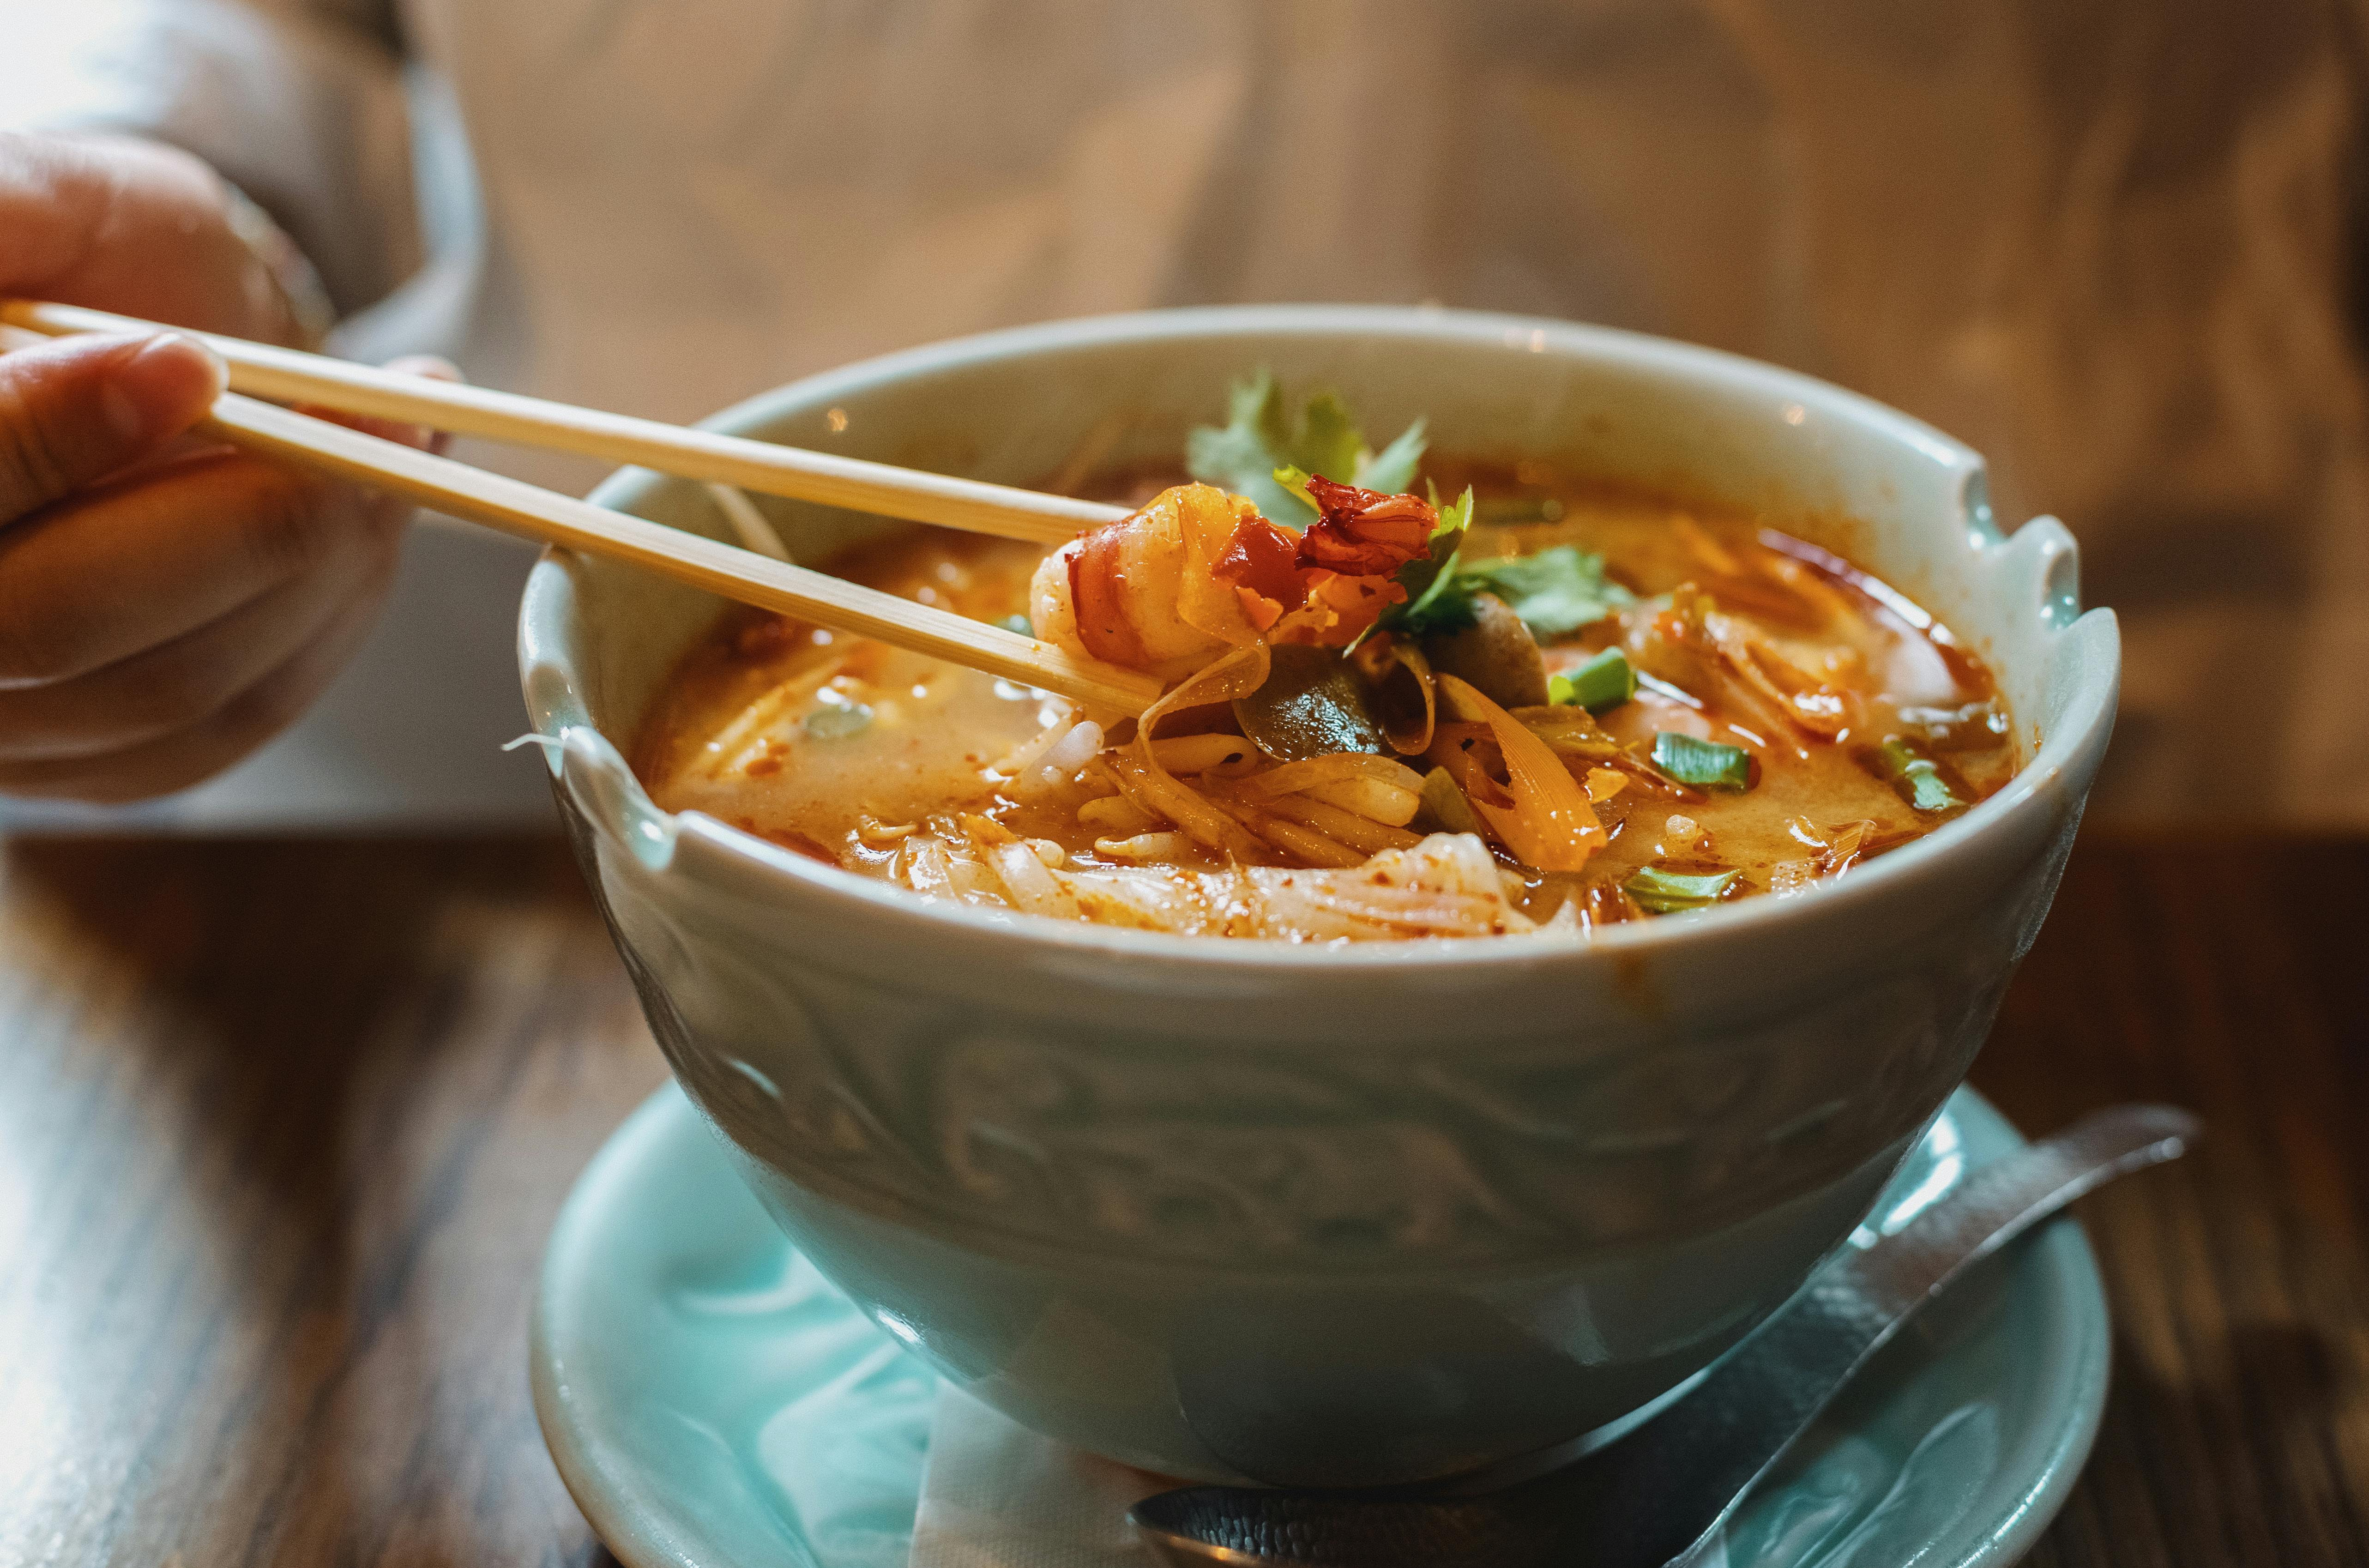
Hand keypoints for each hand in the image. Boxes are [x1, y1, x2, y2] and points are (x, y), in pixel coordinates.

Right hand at [0, 131, 439, 802]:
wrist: (136, 336)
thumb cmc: (88, 253)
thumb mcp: (50, 197)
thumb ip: (13, 210)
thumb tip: (70, 295)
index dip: (51, 433)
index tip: (190, 363)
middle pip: (56, 622)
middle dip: (245, 518)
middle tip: (383, 417)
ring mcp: (10, 722)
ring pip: (168, 683)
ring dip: (315, 562)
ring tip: (408, 441)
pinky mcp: (103, 760)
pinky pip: (230, 717)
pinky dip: (324, 616)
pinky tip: (372, 523)